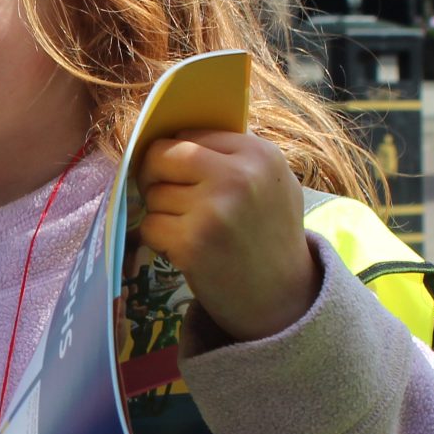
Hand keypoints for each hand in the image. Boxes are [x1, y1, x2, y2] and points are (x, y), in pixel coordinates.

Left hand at [135, 131, 314, 343]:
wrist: (284, 299)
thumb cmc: (272, 237)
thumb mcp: (273, 183)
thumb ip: (234, 156)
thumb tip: (175, 136)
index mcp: (260, 155)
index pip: (192, 134)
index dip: (177, 154)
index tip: (178, 172)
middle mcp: (238, 176)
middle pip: (164, 155)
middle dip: (154, 173)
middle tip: (164, 194)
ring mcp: (214, 209)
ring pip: (154, 193)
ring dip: (161, 212)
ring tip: (191, 229)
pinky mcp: (192, 242)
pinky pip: (149, 225)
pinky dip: (158, 238)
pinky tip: (183, 248)